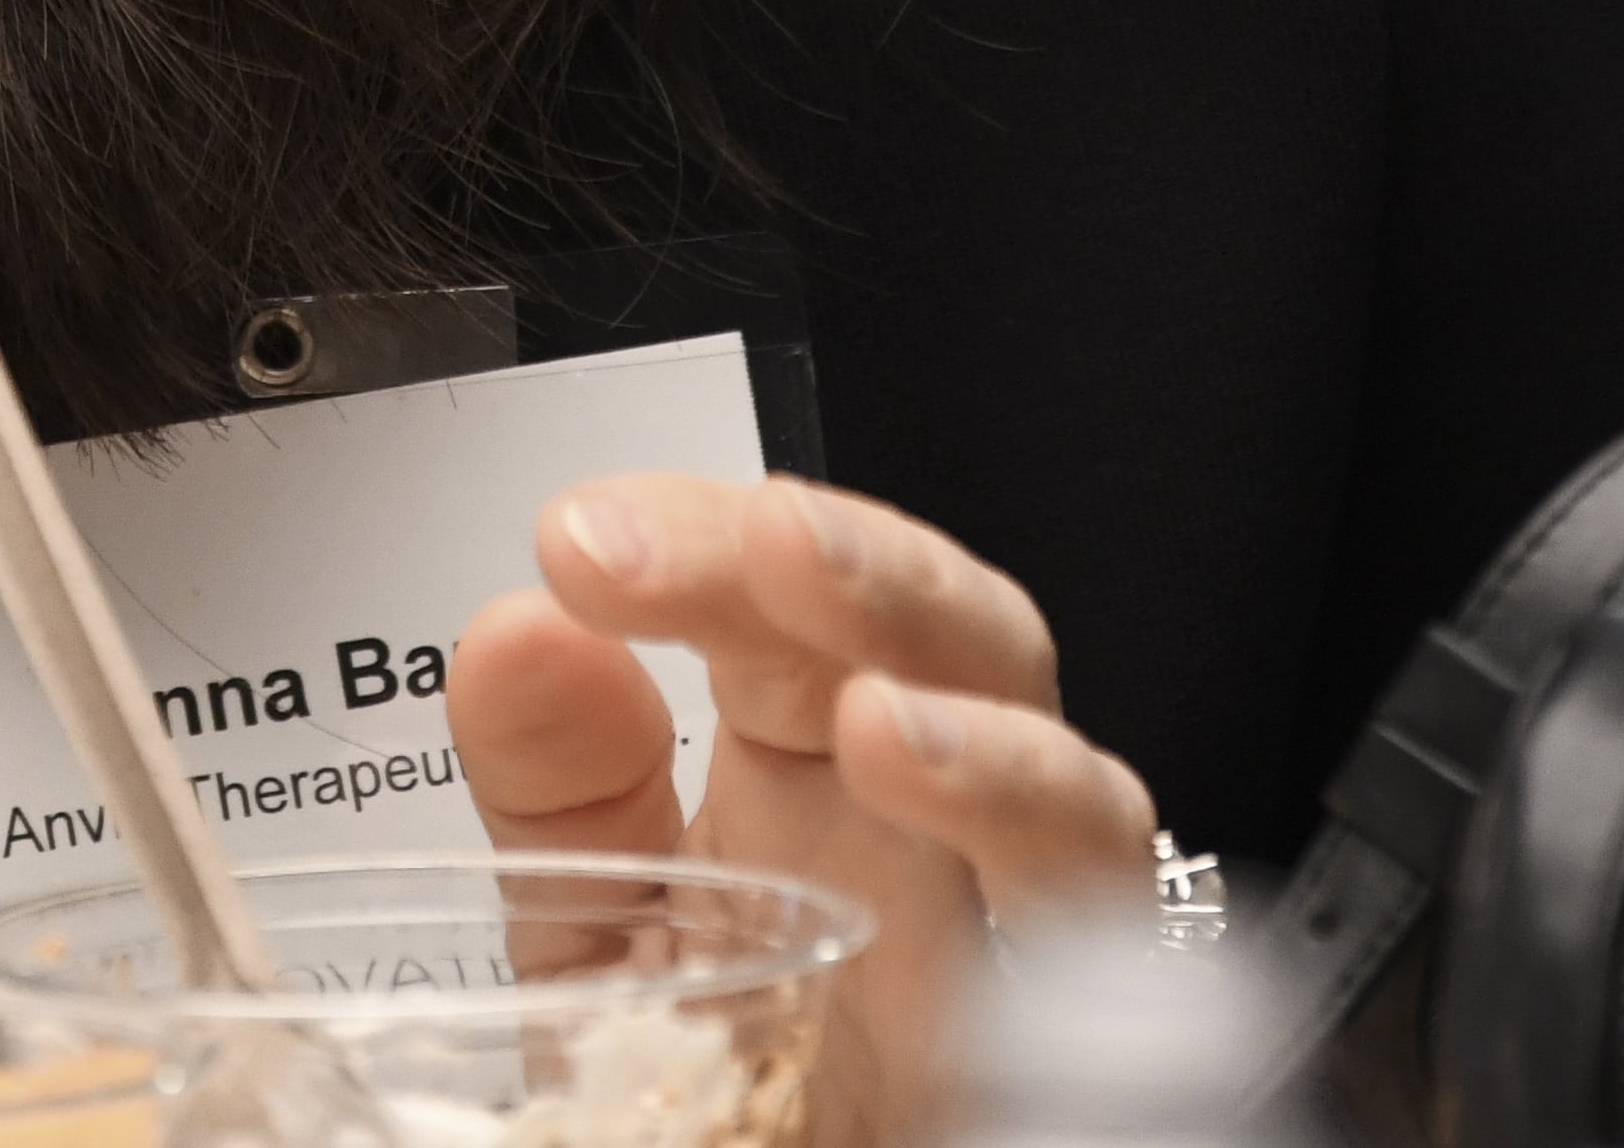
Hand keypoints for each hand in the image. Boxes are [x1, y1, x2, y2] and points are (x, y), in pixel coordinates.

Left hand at [440, 471, 1157, 1119]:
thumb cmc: (704, 1087)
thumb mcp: (596, 926)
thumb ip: (556, 785)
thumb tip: (518, 629)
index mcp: (813, 774)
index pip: (793, 595)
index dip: (708, 537)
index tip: (584, 542)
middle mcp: (929, 843)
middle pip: (974, 653)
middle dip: (886, 577)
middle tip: (771, 542)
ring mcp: (1000, 961)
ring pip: (1082, 814)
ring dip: (995, 755)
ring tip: (875, 726)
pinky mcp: (1037, 1087)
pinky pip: (1105, 1008)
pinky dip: (1079, 957)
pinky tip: (996, 924)